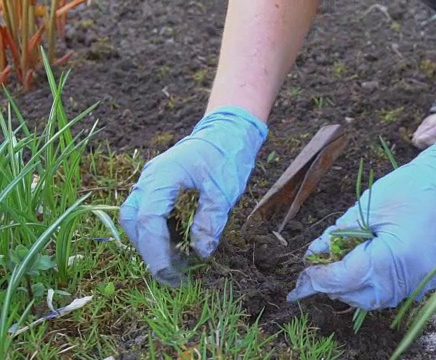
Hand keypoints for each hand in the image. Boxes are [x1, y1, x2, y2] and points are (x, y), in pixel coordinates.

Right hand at [119, 106, 267, 286]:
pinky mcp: (157, 186)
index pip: (149, 221)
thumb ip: (210, 221)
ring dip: (152, 241)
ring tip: (177, 262)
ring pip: (136, 217)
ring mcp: (150, 181)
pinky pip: (148, 212)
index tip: (170, 274)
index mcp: (162, 177)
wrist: (227, 131)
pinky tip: (178, 244)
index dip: (156, 252)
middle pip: (134, 220)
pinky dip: (158, 231)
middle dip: (149, 250)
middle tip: (173, 273)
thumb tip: (200, 252)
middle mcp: (149, 178)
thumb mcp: (224, 191)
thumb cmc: (226, 156)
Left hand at [287, 131, 435, 309]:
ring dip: (352, 288)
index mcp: (395, 257)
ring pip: (377, 299)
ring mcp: (423, 282)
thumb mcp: (368, 206)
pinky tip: (361, 268)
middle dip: (334, 286)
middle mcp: (411, 278)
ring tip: (336, 269)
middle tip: (317, 271)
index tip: (305, 271)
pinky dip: (373, 285)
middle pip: (361, 296)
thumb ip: (339, 234)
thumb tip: (315, 253)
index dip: (322, 276)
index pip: (348, 278)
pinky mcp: (429, 280)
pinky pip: (393, 291)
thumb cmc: (411, 188)